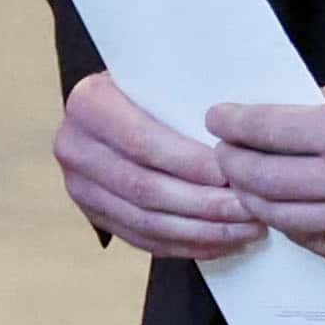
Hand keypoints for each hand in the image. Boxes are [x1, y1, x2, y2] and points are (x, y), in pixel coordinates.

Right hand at [55, 72, 258, 260]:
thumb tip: (241, 137)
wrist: (115, 104)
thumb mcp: (161, 79)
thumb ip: (186, 101)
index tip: (232, 174)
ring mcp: (80, 187)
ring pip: (147, 222)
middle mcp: (75, 147)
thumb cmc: (152, 87)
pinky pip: (143, 240)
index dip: (190, 164)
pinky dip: (187, 245)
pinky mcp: (94, 215)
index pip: (143, 143)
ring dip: (202, 231)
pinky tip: (222, 243)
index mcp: (89, 105)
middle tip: (250, 209)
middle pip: (145, 189)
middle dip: (204, 205)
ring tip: (246, 231)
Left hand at [208, 71, 324, 264]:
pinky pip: (319, 244)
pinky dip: (296, 229)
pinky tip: (288, 212)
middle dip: (232, 165)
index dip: (232, 123)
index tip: (217, 119)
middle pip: (263, 180)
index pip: (266, 130)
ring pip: (283, 218)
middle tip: (224, 154)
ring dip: (255, 201)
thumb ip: (321, 101)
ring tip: (246, 185)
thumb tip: (280, 115)